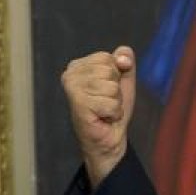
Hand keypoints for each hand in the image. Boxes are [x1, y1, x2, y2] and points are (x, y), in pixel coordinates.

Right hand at [61, 46, 135, 186]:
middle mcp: (70, 74)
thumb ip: (125, 59)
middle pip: (110, 70)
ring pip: (112, 87)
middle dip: (116, 89)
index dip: (116, 75)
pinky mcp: (78, 105)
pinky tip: (103, 117)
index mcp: (78, 65)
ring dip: (115, 102)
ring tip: (104, 110)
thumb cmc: (112, 108)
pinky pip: (111, 103)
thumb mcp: (123, 78)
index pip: (107, 57)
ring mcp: (72, 90)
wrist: (108, 137)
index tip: (107, 89)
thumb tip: (123, 58)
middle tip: (106, 101)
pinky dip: (113, 113)